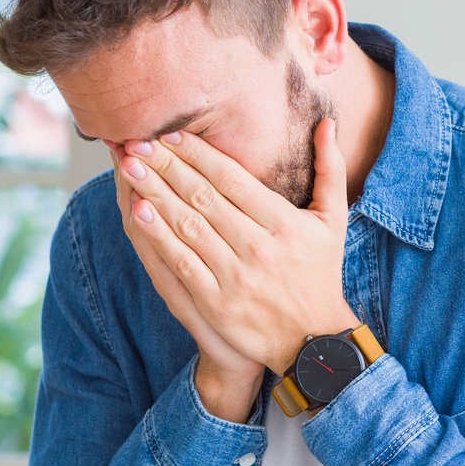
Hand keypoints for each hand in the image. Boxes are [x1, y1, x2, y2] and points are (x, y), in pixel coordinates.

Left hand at [117, 119, 357, 385]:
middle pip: (203, 197)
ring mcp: (236, 276)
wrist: (313, 342)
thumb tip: (326, 123)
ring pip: (187, 225)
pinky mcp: (216, 303)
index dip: (198, 154)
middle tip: (138, 142)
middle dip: (166, 166)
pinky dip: (157, 235)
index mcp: (285, 223)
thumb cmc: (320, 273)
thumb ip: (330, 169)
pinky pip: (181, 262)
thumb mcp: (334, 220)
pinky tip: (138, 211)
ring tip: (130, 167)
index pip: (232, 179)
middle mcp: (259, 247)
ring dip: (154, 193)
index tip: (171, 135)